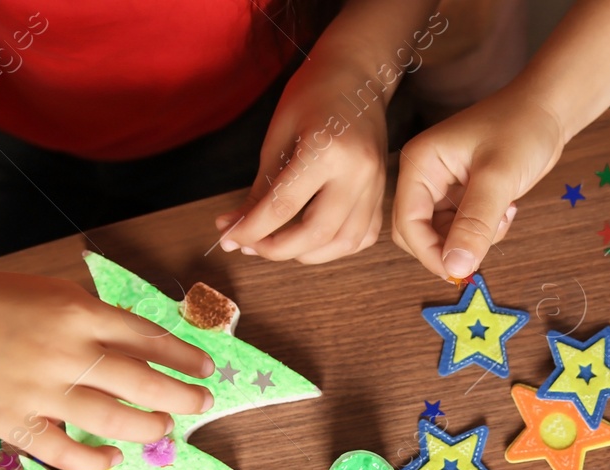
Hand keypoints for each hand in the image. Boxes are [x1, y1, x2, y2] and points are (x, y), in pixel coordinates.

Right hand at [0, 268, 214, 469]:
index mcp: (78, 312)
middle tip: (201, 405)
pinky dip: (94, 458)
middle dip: (181, 396)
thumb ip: (94, 319)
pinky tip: (111, 456)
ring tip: (161, 428)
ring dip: (147, 427)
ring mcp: (40, 389)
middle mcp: (66, 350)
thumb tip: (143, 347)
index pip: (148, 338)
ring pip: (113, 419)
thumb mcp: (51, 294)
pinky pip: (65, 450)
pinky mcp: (14, 420)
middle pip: (142, 382)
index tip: (205, 369)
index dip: (183, 357)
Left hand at [213, 56, 387, 264]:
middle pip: (316, 233)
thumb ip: (261, 186)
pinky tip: (310, 239)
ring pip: (342, 243)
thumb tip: (236, 226)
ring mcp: (375, 186)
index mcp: (328, 151)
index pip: (283, 206)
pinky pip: (361, 237)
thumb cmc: (314, 94)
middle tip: (249, 246)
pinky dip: (334, 247)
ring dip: (306, 254)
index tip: (228, 238)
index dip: (251, 229)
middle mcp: (358, 174)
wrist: (358, 74)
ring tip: (276, 244)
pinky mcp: (381, 193)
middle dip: (277, 249)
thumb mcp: (278, 134)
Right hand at [392, 87, 564, 278]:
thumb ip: (475, 225)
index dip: (429, 252)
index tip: (458, 271)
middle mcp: (424, 176)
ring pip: (442, 236)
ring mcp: (443, 187)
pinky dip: (483, 232)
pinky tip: (505, 209)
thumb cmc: (522, 128)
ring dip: (472, 239)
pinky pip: (461, 230)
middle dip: (449, 247)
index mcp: (419, 164)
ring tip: (502, 214)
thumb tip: (455, 267)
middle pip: (417, 233)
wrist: (548, 109)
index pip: (407, 223)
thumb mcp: (498, 178)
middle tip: (484, 244)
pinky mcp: (462, 195)